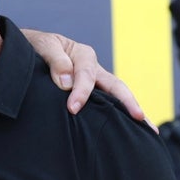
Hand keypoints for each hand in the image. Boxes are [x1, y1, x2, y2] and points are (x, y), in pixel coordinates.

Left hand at [20, 28, 148, 122]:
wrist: (30, 50)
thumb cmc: (35, 47)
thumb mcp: (43, 46)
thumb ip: (55, 61)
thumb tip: (67, 82)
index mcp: (84, 55)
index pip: (87, 76)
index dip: (81, 92)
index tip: (72, 108)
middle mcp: (94, 68)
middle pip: (116, 86)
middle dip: (129, 103)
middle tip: (140, 119)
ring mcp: (96, 82)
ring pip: (117, 97)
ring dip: (133, 111)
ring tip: (149, 130)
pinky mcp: (91, 94)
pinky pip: (107, 105)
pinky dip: (119, 116)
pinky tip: (131, 132)